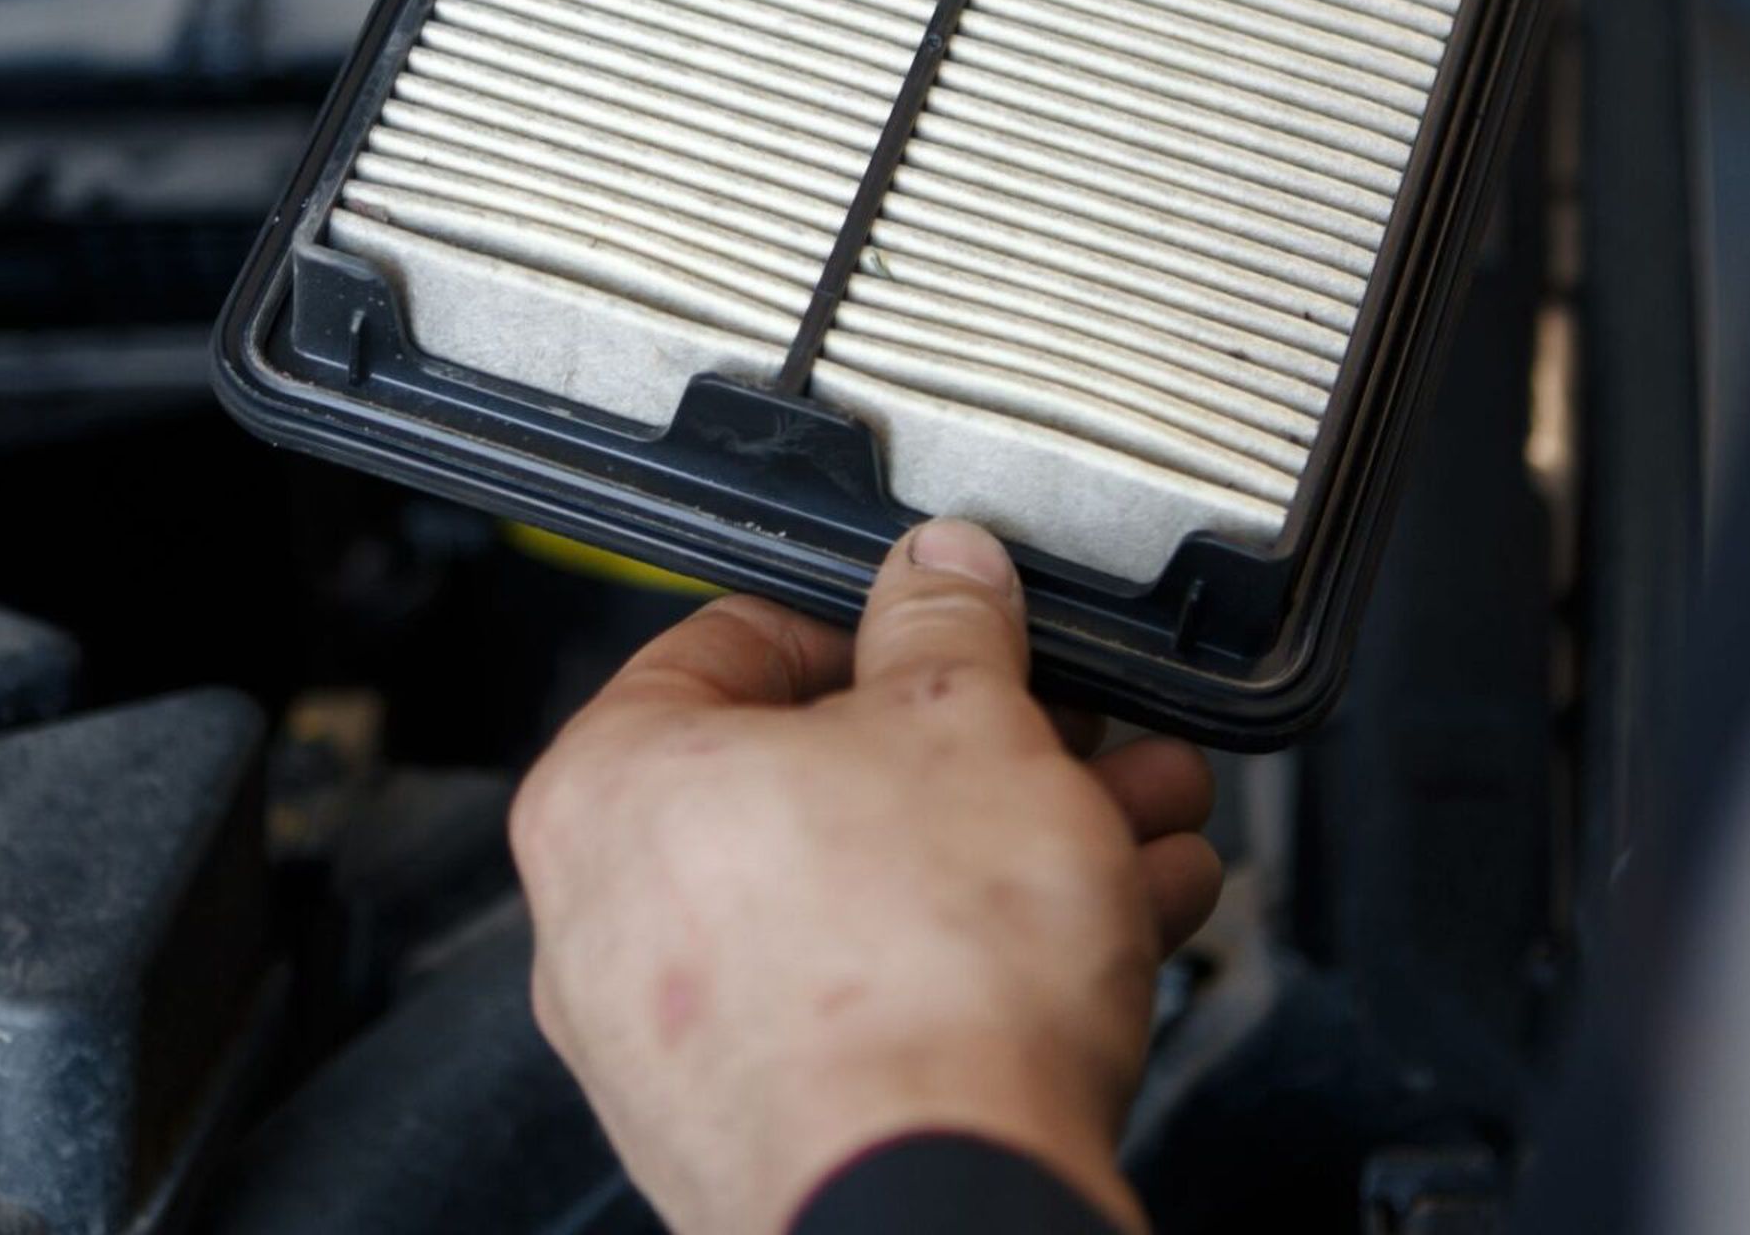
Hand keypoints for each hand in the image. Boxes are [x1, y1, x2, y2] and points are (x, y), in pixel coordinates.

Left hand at [512, 520, 1223, 1234]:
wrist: (942, 1207)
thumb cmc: (916, 980)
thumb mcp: (964, 724)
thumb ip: (950, 627)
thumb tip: (941, 577)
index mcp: (610, 787)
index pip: (731, 642)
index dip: (875, 623)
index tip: (958, 631)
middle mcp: (614, 920)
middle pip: (823, 783)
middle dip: (986, 752)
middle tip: (1077, 733)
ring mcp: (683, 1045)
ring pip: (873, 898)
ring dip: (1020, 848)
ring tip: (1138, 822)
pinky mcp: (766, 1131)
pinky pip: (882, 1004)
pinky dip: (990, 958)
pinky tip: (1119, 920)